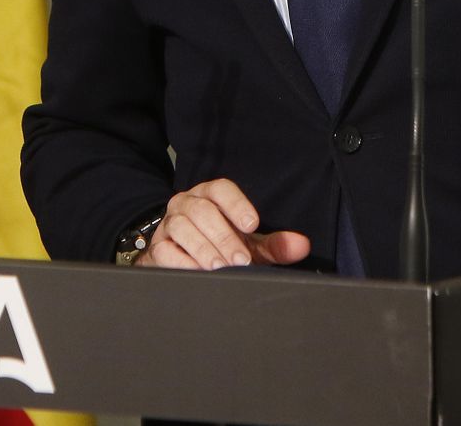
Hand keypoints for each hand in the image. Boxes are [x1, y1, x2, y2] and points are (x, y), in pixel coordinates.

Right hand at [133, 178, 310, 269]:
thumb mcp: (248, 243)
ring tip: (220, 267)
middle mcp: (188, 204)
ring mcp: (170, 224)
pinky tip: (197, 271)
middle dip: (224, 236)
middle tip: (241, 260)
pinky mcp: (158, 247)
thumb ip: (275, 245)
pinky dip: (181, 262)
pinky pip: (165, 250)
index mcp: (211, 195)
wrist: (182, 258)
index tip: (253, 224)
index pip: (221, 189)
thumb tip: (302, 246)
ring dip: (203, 249)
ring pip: (182, 228)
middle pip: (203, 211)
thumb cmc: (221, 245)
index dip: (237, 204)